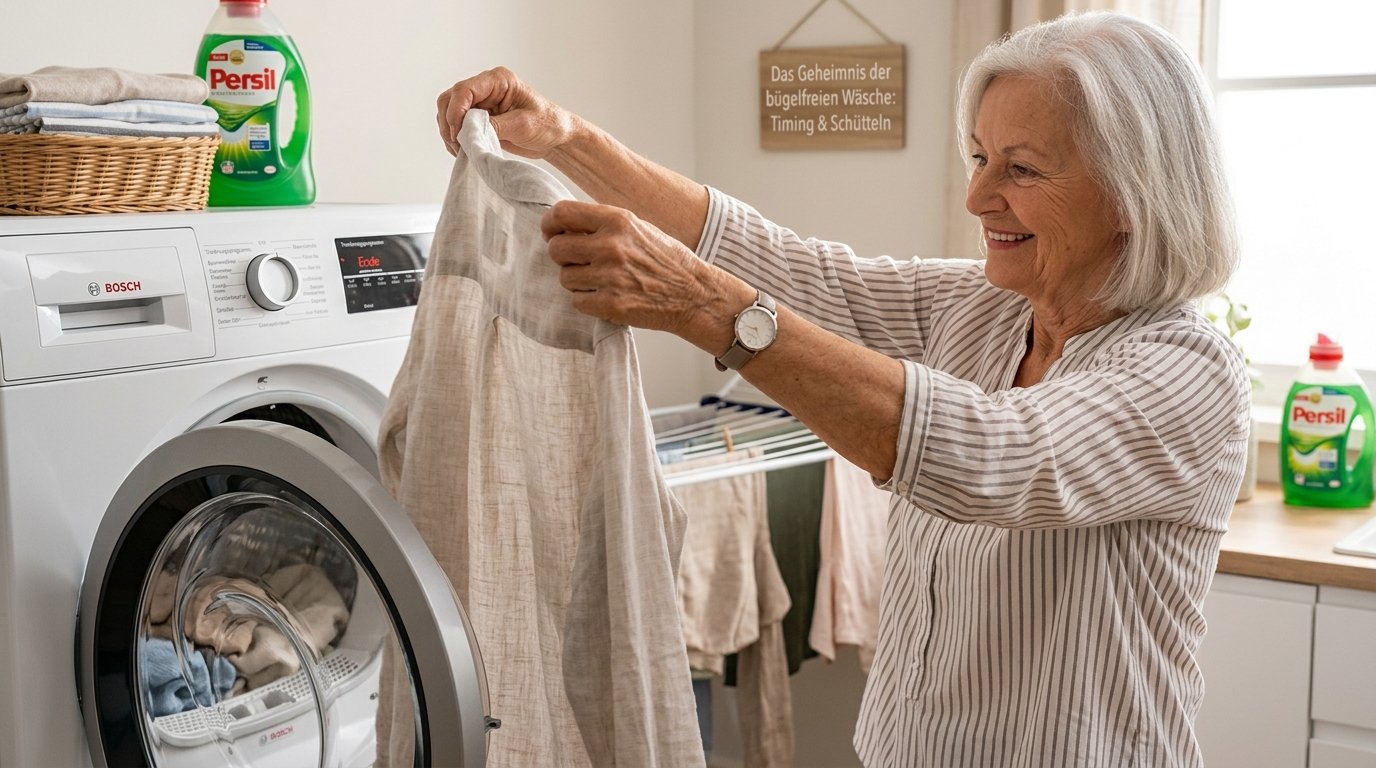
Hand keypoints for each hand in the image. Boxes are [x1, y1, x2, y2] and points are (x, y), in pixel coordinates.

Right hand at [436, 67, 577, 157]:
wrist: (557, 138)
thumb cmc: (548, 125)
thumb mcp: (523, 125)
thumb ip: (495, 126)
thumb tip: (469, 131)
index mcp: (499, 80)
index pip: (465, 89)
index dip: (456, 111)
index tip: (458, 133)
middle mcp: (486, 87)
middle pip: (451, 98)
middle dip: (449, 122)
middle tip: (457, 144)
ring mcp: (481, 102)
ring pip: (449, 111)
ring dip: (449, 131)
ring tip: (460, 150)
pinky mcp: (479, 117)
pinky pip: (457, 124)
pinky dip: (455, 137)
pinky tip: (463, 150)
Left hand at [541, 200, 747, 349]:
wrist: (695, 294)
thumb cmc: (666, 260)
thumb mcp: (638, 228)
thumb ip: (602, 224)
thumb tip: (563, 224)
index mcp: (618, 220)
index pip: (562, 213)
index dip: (550, 224)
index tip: (551, 232)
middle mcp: (612, 246)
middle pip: (556, 248)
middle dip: (562, 256)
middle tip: (578, 261)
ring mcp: (611, 277)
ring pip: (565, 277)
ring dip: (577, 281)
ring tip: (600, 280)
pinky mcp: (611, 305)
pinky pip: (577, 301)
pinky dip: (587, 301)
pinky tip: (607, 296)